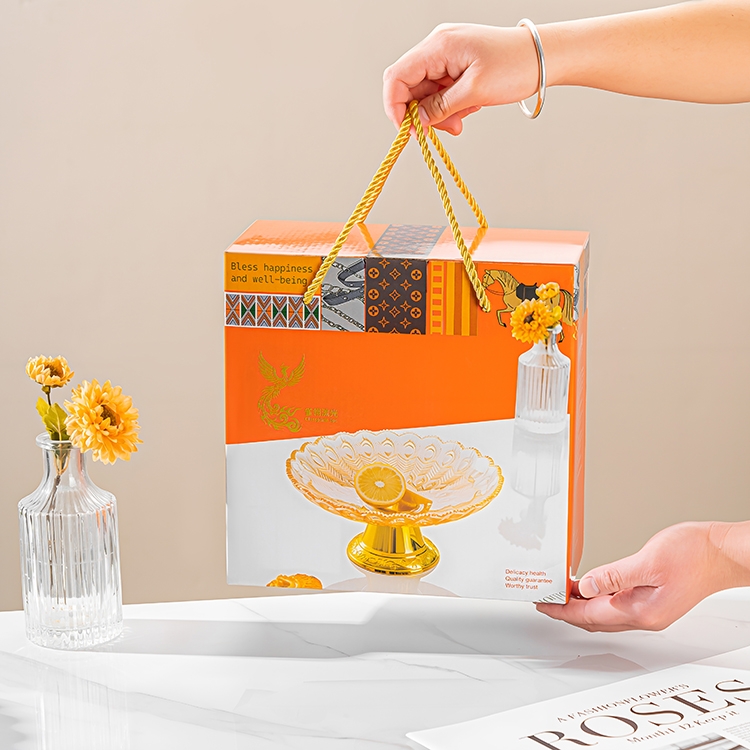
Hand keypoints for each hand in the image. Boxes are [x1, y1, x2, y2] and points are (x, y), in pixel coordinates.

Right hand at [382, 23, 540, 134]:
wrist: (544, 57)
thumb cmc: (515, 67)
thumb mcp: (475, 92)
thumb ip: (440, 107)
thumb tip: (416, 121)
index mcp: (438, 46)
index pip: (397, 77)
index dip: (395, 107)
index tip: (409, 131)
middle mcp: (438, 47)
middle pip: (410, 87)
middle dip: (422, 114)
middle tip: (446, 130)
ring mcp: (446, 56)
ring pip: (425, 93)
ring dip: (438, 114)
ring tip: (461, 122)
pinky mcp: (456, 66)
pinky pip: (441, 91)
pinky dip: (449, 107)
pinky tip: (467, 110)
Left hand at [536, 521, 749, 631]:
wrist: (722, 554)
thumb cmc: (694, 555)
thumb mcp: (647, 561)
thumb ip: (614, 576)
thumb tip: (587, 587)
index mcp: (641, 612)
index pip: (589, 615)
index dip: (563, 610)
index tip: (543, 604)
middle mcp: (645, 617)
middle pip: (594, 619)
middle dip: (567, 611)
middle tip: (546, 600)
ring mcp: (650, 611)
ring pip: (605, 614)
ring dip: (582, 605)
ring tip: (562, 592)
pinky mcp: (654, 601)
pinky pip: (617, 605)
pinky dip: (599, 598)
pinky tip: (591, 587)